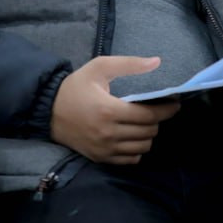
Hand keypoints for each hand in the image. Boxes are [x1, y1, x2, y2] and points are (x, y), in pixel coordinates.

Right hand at [49, 55, 179, 164]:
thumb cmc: (76, 86)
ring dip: (148, 135)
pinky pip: (129, 160)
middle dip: (157, 120)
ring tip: (145, 123)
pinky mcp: (99, 158)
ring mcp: (104, 149)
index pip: (149, 116)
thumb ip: (129, 64)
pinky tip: (134, 137)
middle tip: (157, 110)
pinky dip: (137, 150)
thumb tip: (156, 62)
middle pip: (148, 132)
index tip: (175, 103)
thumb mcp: (100, 67)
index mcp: (109, 110)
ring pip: (142, 148)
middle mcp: (108, 133)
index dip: (167, 110)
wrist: (47, 110)